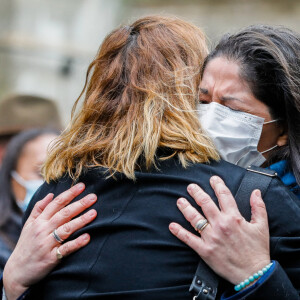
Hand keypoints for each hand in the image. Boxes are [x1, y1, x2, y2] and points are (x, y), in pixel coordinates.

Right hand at [3, 183, 96, 299]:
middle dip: (80, 204)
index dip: (70, 194)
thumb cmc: (26, 245)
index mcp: (39, 221)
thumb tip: (51, 194)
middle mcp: (43, 230)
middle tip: (93, 197)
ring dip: (81, 220)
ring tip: (94, 213)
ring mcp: (47, 244)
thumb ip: (39, 208)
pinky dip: (76, 243)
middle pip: (64, 214)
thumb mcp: (29, 225)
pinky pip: (66, 249)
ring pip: (66, 229)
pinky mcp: (51, 258)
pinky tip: (87, 237)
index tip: (82, 186)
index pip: (57, 203)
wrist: (17, 272)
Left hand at [169, 176, 269, 284]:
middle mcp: (220, 224)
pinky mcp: (204, 249)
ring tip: (180, 201)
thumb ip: (258, 208)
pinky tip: (172, 226)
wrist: (253, 274)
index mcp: (234, 218)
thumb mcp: (262, 227)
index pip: (223, 196)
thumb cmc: (257, 251)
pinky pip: (189, 238)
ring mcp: (211, 237)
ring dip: (185, 208)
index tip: (213, 179)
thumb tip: (255, 193)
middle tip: (190, 187)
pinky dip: (179, 232)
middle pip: (205, 203)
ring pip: (194, 218)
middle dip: (196, 192)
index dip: (217, 185)